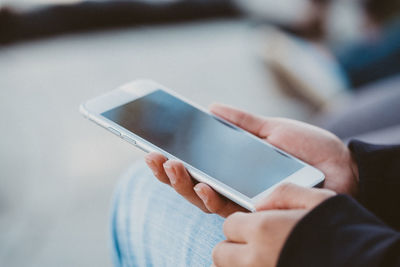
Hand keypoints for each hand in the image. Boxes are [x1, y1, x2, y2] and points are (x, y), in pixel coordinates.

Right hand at [145, 103, 357, 216]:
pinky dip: (210, 197)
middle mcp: (232, 186)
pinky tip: (202, 184)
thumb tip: (211, 107)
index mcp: (232, 167)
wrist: (342, 165)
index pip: (195, 165)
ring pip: (202, 199)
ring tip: (169, 165)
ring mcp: (243, 201)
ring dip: (182, 184)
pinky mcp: (257, 212)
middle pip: (191, 185)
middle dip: (168, 173)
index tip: (152, 144)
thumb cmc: (308, 148)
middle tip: (152, 157)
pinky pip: (228, 209)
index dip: (171, 158)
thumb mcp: (271, 128)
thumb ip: (241, 122)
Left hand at [212, 183, 335, 266]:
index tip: (255, 225)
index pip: (230, 224)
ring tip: (257, 256)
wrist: (367, 263)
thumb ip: (283, 192)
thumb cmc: (342, 229)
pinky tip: (265, 263)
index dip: (241, 223)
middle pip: (221, 252)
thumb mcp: (317, 199)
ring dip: (236, 262)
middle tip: (253, 244)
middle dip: (232, 246)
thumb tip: (258, 202)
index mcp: (263, 229)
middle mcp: (256, 257)